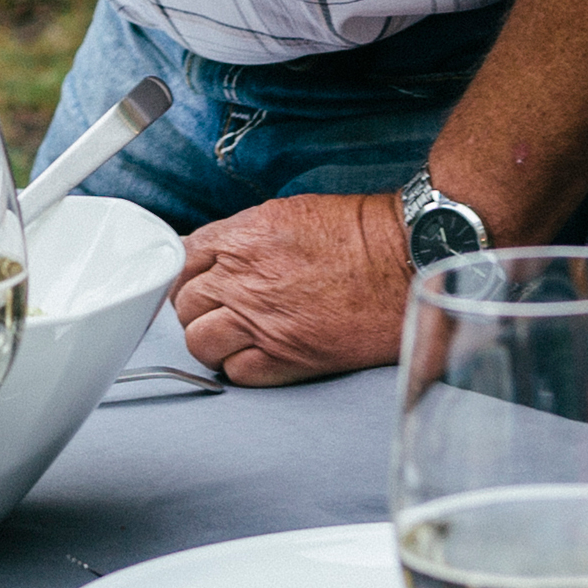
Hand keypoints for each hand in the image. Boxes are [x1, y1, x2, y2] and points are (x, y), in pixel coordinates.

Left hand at [170, 191, 409, 384]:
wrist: (404, 259)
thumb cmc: (359, 233)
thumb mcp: (287, 214)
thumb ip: (244, 237)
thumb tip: (220, 258)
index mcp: (241, 238)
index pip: (183, 261)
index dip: (190, 275)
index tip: (202, 284)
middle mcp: (242, 279)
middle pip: (186, 305)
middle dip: (199, 310)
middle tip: (224, 312)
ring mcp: (262, 321)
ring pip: (201, 343)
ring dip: (215, 343)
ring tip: (238, 338)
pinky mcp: (287, 356)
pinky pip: (237, 373)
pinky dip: (242, 369)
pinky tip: (260, 356)